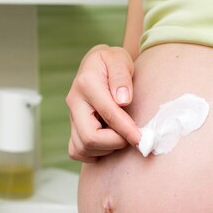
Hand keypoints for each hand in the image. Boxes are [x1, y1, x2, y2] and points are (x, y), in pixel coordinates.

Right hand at [65, 44, 140, 162]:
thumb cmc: (113, 63)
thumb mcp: (120, 59)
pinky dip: (95, 153)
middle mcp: (74, 102)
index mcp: (87, 84)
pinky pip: (78, 152)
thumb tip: (123, 100)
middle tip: (131, 137)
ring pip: (83, 149)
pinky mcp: (72, 128)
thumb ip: (121, 77)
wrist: (98, 66)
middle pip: (90, 138)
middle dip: (115, 143)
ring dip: (106, 149)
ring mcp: (71, 117)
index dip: (126, 130)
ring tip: (120, 135)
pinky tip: (109, 141)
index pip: (108, 114)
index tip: (141, 139)